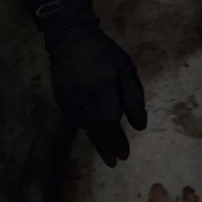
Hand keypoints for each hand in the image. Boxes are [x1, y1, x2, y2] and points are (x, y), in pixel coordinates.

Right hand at [47, 19, 146, 165]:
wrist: (70, 39)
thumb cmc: (104, 53)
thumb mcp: (126, 70)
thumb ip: (134, 99)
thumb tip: (140, 126)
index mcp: (102, 95)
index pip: (111, 127)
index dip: (118, 143)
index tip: (125, 156)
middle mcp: (84, 104)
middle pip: (96, 133)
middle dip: (106, 149)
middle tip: (114, 162)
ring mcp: (69, 103)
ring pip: (85, 128)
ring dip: (96, 140)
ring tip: (106, 152)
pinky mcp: (61, 101)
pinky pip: (76, 120)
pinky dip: (86, 127)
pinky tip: (93, 131)